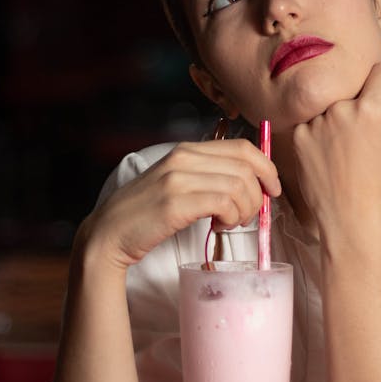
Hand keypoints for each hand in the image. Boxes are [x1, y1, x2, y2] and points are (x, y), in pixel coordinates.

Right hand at [75, 139, 281, 269]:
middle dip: (258, 194)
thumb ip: (206, 177)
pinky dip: (231, 217)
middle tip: (246, 216)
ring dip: (244, 210)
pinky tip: (218, 227)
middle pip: (246, 165)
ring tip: (229, 224)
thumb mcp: (177, 185)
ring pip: (239, 185)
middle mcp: (183, 158)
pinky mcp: (175, 202)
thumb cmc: (145, 215)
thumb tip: (251, 183)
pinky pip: (224, 202)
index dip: (266, 168)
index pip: (242, 147)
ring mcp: (178, 178)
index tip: (272, 190)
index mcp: (185, 150)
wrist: (108, 234)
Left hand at [291, 62, 380, 240]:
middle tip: (367, 136)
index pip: (380, 71)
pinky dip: (321, 132)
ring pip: (332, 106)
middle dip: (363, 104)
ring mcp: (316, 121)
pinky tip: (330, 155)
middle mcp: (339, 108)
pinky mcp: (298, 134)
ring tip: (347, 150)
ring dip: (340, 118)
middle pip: (354, 91)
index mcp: (370, 107)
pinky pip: (313, 122)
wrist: (349, 214)